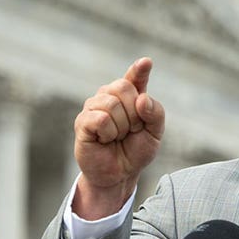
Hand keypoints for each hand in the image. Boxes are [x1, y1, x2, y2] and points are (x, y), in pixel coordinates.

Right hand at [72, 57, 164, 218]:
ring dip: (122, 127)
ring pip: (112, 104)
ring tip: (117, 137)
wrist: (120, 174)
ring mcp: (93, 107)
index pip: (134, 77)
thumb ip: (155, 113)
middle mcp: (109, 96)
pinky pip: (101, 119)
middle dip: (134, 114)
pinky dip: (108, 133)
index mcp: (129, 96)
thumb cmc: (135, 151)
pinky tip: (105, 140)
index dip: (139, 69)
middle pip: (124, 87)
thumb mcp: (155, 134)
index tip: (146, 63)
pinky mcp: (82, 122)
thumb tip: (142, 98)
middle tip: (130, 131)